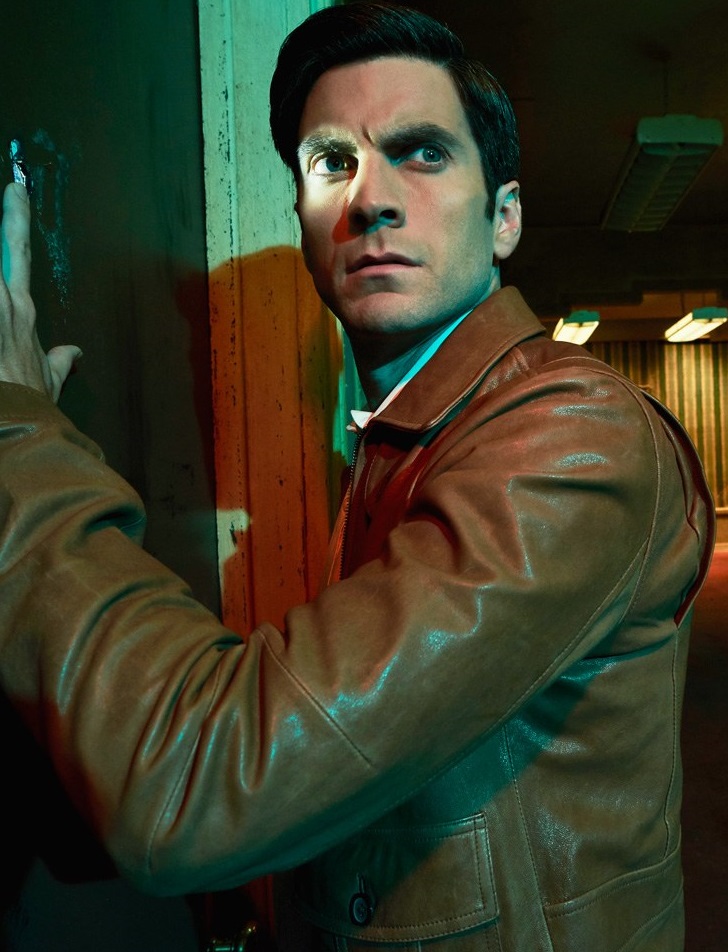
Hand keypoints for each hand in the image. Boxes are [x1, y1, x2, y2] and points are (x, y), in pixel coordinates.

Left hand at [0, 182, 80, 402]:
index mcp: (22, 310)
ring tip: (2, 304)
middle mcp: (2, 302)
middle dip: (1, 229)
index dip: (16, 215)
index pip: (18, 250)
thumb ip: (60, 361)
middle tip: (3, 194)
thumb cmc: (30, 402)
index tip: (13, 187)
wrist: (17, 421)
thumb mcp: (48, 380)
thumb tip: (74, 352)